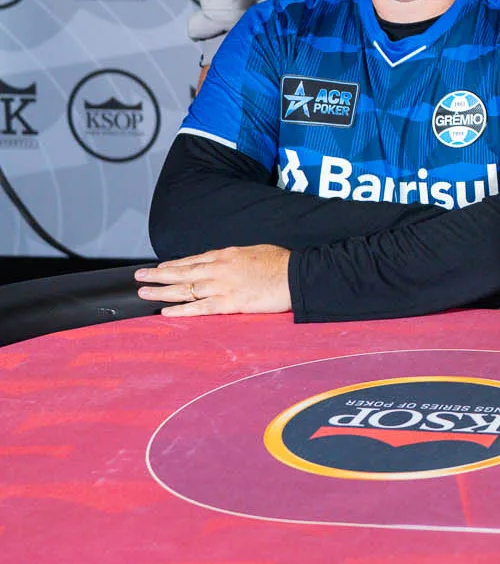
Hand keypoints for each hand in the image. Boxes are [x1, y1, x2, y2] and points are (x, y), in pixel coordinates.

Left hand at [135, 245, 291, 315]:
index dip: (174, 264)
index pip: (194, 259)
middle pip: (182, 272)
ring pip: (185, 289)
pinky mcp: (229, 303)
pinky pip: (200, 308)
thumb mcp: (255, 252)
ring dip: (161, 291)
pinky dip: (181, 310)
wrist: (296, 275)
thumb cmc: (281, 263)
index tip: (160, 266)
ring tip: (144, 292)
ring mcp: (222, 286)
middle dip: (159, 274)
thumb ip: (237, 258)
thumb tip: (228, 262)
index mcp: (227, 255)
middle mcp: (219, 269)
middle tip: (139, 276)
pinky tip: (166, 311)